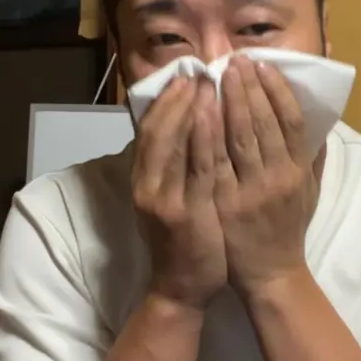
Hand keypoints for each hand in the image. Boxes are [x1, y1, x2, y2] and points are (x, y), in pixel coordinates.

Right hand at [132, 76, 226, 309]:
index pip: (150, 128)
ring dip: (191, 108)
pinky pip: (197, 168)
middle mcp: (147, 185)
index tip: (185, 75)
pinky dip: (204, 138)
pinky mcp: (186, 213)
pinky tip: (216, 116)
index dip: (166, 99)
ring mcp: (164, 199)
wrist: (182, 288)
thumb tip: (187, 126)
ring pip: (174, 143)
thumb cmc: (183, 240)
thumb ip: (173, 166)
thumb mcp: (169, 199)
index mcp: (144, 179)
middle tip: (199, 71)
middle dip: (178, 97)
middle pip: (158, 128)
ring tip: (208, 82)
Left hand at [214, 56, 319, 297]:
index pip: (292, 121)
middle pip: (265, 122)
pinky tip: (200, 110)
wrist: (271, 274)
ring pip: (241, 136)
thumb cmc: (288, 230)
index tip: (264, 66)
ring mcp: (251, 190)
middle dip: (249, 87)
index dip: (278, 90)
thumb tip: (319, 124)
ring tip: (218, 74)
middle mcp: (279, 177)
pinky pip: (216, 162)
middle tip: (236, 60)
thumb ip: (314, 158)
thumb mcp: (311, 192)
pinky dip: (208, 133)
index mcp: (299, 171)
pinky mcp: (226, 203)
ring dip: (229, 101)